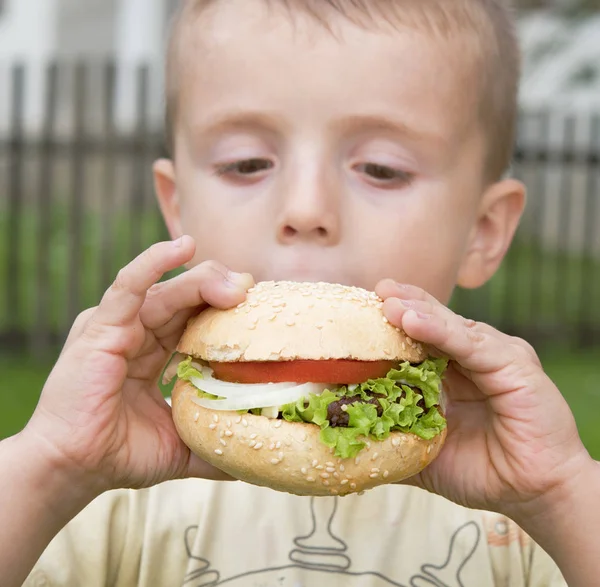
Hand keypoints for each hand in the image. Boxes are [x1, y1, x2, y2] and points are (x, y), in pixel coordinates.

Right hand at [24, 236, 253, 497]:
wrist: (74, 469)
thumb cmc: (121, 455)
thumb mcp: (181, 445)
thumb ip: (214, 442)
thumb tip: (252, 461)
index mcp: (154, 351)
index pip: (196, 317)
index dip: (227, 309)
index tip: (261, 307)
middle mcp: (137, 332)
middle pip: (186, 298)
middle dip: (221, 290)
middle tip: (252, 291)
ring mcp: (118, 326)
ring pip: (166, 290)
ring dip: (202, 280)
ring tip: (236, 283)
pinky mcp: (100, 326)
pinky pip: (128, 286)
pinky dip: (153, 263)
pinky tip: (183, 248)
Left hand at [376, 280, 592, 525]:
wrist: (533, 494)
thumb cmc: (481, 472)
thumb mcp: (424, 451)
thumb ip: (393, 437)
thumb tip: (348, 437)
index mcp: (453, 370)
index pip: (419, 335)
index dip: (392, 320)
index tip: (360, 308)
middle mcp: (474, 355)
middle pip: (433, 320)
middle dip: (403, 304)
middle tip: (377, 291)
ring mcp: (495, 355)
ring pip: (450, 327)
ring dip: (417, 312)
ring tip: (388, 303)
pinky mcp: (514, 364)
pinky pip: (471, 345)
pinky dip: (441, 332)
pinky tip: (412, 321)